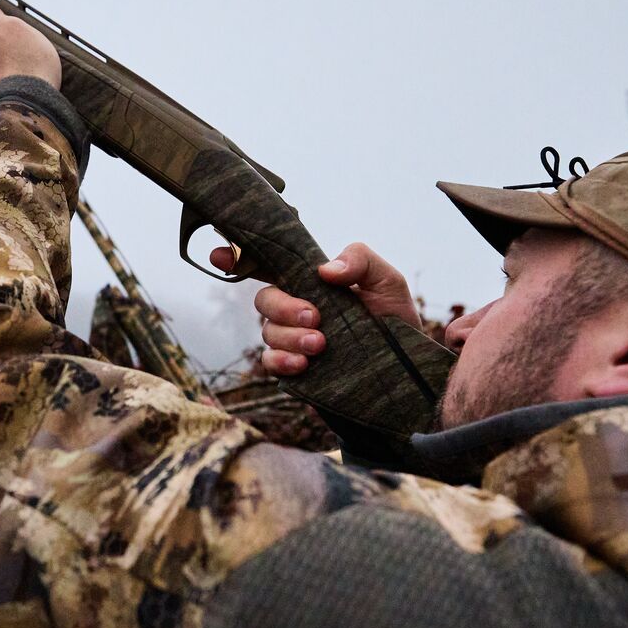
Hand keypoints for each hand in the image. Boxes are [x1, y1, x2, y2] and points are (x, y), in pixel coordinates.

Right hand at [207, 241, 419, 375]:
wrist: (407, 374)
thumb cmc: (395, 321)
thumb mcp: (387, 281)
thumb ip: (360, 260)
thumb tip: (325, 270)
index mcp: (312, 282)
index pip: (271, 264)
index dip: (240, 257)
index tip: (219, 254)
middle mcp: (297, 308)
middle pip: (265, 299)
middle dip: (284, 306)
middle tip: (315, 317)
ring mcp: (294, 340)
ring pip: (268, 332)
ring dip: (290, 336)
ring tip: (321, 344)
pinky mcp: (296, 370)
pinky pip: (270, 362)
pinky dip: (282, 361)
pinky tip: (304, 364)